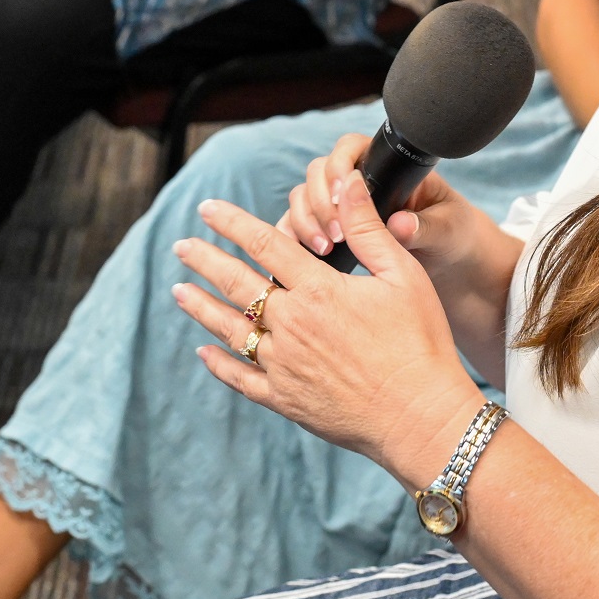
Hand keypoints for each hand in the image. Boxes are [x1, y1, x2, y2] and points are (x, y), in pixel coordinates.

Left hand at [175, 175, 483, 484]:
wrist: (419, 416)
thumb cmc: (420, 342)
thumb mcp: (402, 275)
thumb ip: (367, 228)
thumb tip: (347, 181)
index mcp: (318, 290)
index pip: (264, 244)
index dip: (232, 222)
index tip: (207, 208)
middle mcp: (291, 325)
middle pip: (236, 284)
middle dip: (204, 260)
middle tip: (181, 245)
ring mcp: (283, 365)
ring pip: (229, 330)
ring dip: (200, 306)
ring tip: (179, 290)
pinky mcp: (285, 399)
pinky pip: (240, 379)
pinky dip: (218, 364)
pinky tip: (203, 352)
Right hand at [282, 135, 490, 280]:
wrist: (451, 264)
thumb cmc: (454, 235)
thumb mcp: (449, 230)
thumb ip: (425, 227)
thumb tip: (400, 224)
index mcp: (388, 168)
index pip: (350, 149)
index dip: (339, 167)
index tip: (344, 197)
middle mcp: (358, 183)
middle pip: (318, 173)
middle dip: (320, 201)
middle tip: (337, 234)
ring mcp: (340, 207)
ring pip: (302, 199)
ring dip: (305, 221)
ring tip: (325, 249)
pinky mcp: (330, 232)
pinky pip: (298, 227)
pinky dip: (294, 238)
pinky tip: (303, 257)